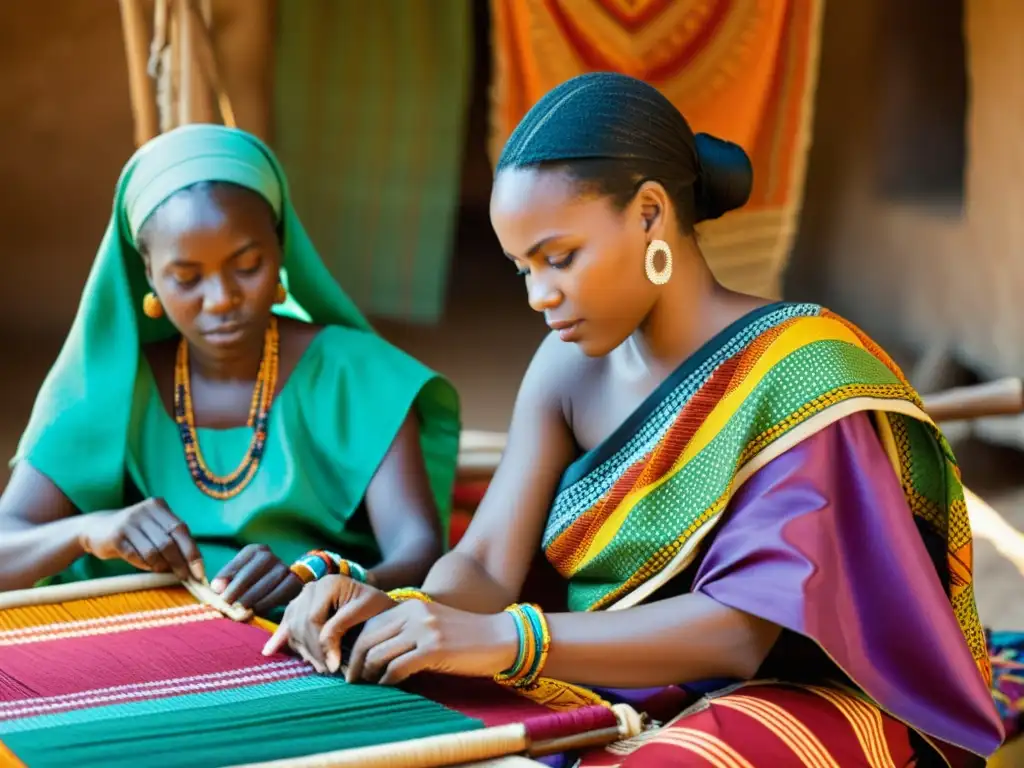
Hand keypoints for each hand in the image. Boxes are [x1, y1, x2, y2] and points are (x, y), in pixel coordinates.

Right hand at [79, 497, 202, 582]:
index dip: (192, 552)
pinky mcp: (115, 537)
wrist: (95, 528)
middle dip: (180, 563)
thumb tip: (194, 567)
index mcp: (158, 506)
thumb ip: (172, 540)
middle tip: (185, 578)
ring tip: (162, 571)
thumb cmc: (134, 532)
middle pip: (168, 542)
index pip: (181, 530)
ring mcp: (128, 523)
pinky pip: (135, 556)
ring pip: (153, 551)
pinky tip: (146, 566)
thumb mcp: (153, 528)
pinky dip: (144, 565)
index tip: (200, 571)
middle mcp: (144, 511)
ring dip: (161, 566)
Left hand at [211, 544, 302, 613]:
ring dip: (253, 597)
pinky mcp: (295, 581)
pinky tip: (258, 610)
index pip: (238, 562)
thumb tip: (216, 589)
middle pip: (254, 570)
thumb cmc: (250, 584)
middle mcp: (269, 556)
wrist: (279, 585)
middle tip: (226, 604)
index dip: (226, 576)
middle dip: (239, 588)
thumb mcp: (236, 579)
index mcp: (253, 551)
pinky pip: (283, 590)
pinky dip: (269, 601)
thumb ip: (226, 582)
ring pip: (270, 580)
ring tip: (240, 610)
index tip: (216, 590)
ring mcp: (284, 567)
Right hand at [261, 575, 394, 672]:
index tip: (334, 666)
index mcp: (328, 584)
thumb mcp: (365, 611)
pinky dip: (280, 639)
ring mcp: (303, 597)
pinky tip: (269, 651)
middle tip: (327, 670)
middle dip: (312, 651)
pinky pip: (287, 625)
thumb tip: (327, 659)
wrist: (379, 604)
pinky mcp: (300, 608)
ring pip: (292, 627)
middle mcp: (312, 588)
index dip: (321, 645)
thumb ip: (340, 629)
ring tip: (318, 666)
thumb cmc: (377, 607)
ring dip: (303, 650)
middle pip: (300, 624)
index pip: (313, 619)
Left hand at [345, 600, 518, 685]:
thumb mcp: (432, 625)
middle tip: (353, 682)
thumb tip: (374, 655)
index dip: (356, 647)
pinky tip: (388, 687)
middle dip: (355, 663)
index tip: (353, 666)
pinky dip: (387, 681)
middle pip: (368, 639)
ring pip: (379, 654)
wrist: (501, 638)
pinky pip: (397, 668)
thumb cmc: (466, 638)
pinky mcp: (434, 649)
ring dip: (369, 675)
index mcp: (411, 606)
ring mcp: (425, 630)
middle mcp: (415, 614)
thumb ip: (406, 631)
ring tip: (369, 687)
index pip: (370, 624)